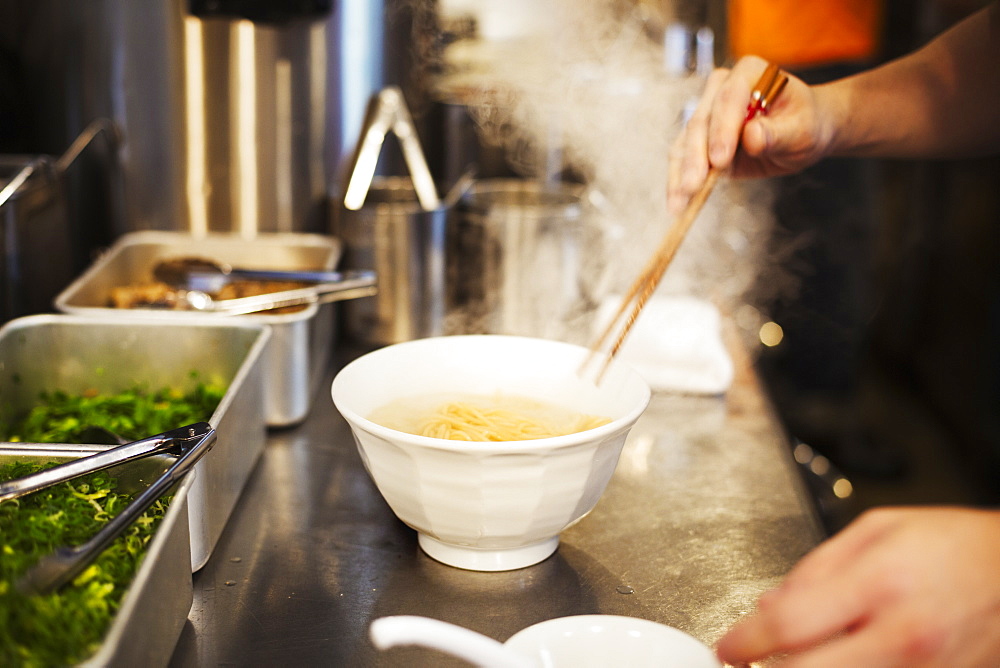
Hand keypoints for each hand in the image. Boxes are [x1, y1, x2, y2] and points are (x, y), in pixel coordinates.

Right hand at [667, 56, 835, 214]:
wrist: (801, 132)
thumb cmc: (806, 123)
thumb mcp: (803, 129)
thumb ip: (778, 133)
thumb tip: (752, 136)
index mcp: (750, 73)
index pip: (729, 98)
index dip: (722, 129)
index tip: (720, 160)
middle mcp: (721, 88)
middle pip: (701, 121)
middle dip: (696, 157)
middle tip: (693, 186)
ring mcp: (708, 113)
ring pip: (686, 142)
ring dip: (680, 174)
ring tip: (679, 202)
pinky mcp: (700, 139)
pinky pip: (684, 159)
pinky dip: (679, 181)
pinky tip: (677, 202)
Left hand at [716, 506, 999, 666]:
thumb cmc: (953, 546)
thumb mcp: (875, 530)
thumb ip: (814, 568)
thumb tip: (768, 604)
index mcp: (880, 584)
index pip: (790, 625)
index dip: (745, 641)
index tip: (728, 647)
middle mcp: (903, 637)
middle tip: (752, 660)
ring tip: (799, 653)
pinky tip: (839, 658)